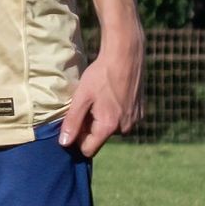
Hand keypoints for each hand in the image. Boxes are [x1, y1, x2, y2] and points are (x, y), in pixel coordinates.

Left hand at [59, 27, 142, 156]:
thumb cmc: (100, 75)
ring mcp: (135, 120)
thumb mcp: (81, 98)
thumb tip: (64, 144)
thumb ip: (72, 122)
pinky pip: (121, 120)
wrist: (125, 57)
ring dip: (101, 119)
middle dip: (89, 127)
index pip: (88, 149)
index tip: (73, 122)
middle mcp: (125, 128)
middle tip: (86, 105)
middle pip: (99, 138)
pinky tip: (110, 96)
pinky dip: (113, 112)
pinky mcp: (140, 112)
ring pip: (110, 129)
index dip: (77, 139)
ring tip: (98, 99)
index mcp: (109, 126)